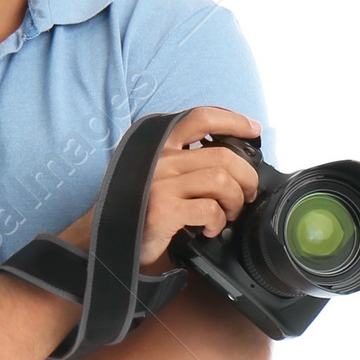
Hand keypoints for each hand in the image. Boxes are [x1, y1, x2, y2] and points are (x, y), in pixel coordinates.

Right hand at [137, 106, 261, 272]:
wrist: (105, 241)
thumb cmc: (139, 210)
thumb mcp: (159, 176)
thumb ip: (187, 164)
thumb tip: (233, 164)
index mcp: (160, 146)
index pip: (200, 118)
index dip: (233, 120)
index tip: (254, 130)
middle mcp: (159, 159)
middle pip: (222, 155)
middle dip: (246, 177)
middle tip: (248, 194)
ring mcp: (160, 183)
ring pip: (220, 180)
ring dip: (234, 200)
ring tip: (229, 213)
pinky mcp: (162, 210)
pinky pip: (209, 209)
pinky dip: (218, 222)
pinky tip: (210, 229)